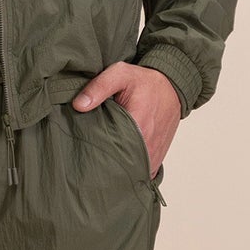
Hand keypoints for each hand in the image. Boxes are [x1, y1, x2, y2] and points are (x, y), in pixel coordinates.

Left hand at [71, 63, 181, 178]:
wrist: (171, 88)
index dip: (95, 151)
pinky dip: (128, 172)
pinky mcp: (156, 161)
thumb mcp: (121, 74)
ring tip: (102, 161)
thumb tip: (78, 105)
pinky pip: (139, 175)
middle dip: (102, 163)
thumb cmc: (145, 81)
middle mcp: (148, 146)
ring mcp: (153, 157)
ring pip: (129, 174)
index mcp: (139, 126)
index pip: (111, 150)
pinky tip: (116, 164)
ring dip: (116, 170)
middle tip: (88, 156)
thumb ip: (99, 87)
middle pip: (119, 166)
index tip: (84, 147)